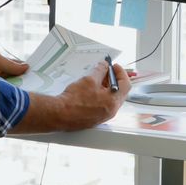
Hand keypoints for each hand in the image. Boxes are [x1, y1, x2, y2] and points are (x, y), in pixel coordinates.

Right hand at [10, 59, 130, 132]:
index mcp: (113, 101)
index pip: (125, 84)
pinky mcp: (96, 118)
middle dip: (114, 79)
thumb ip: (100, 71)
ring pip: (111, 98)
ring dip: (107, 87)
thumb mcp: (89, 79)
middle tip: (107, 71)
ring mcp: (104, 116)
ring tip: (97, 78)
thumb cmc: (74, 100)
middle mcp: (111, 110)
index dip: (121, 72)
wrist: (61, 114)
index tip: (114, 66)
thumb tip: (104, 66)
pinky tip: (92, 89)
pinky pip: (104, 104)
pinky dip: (102, 95)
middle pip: (120, 92)